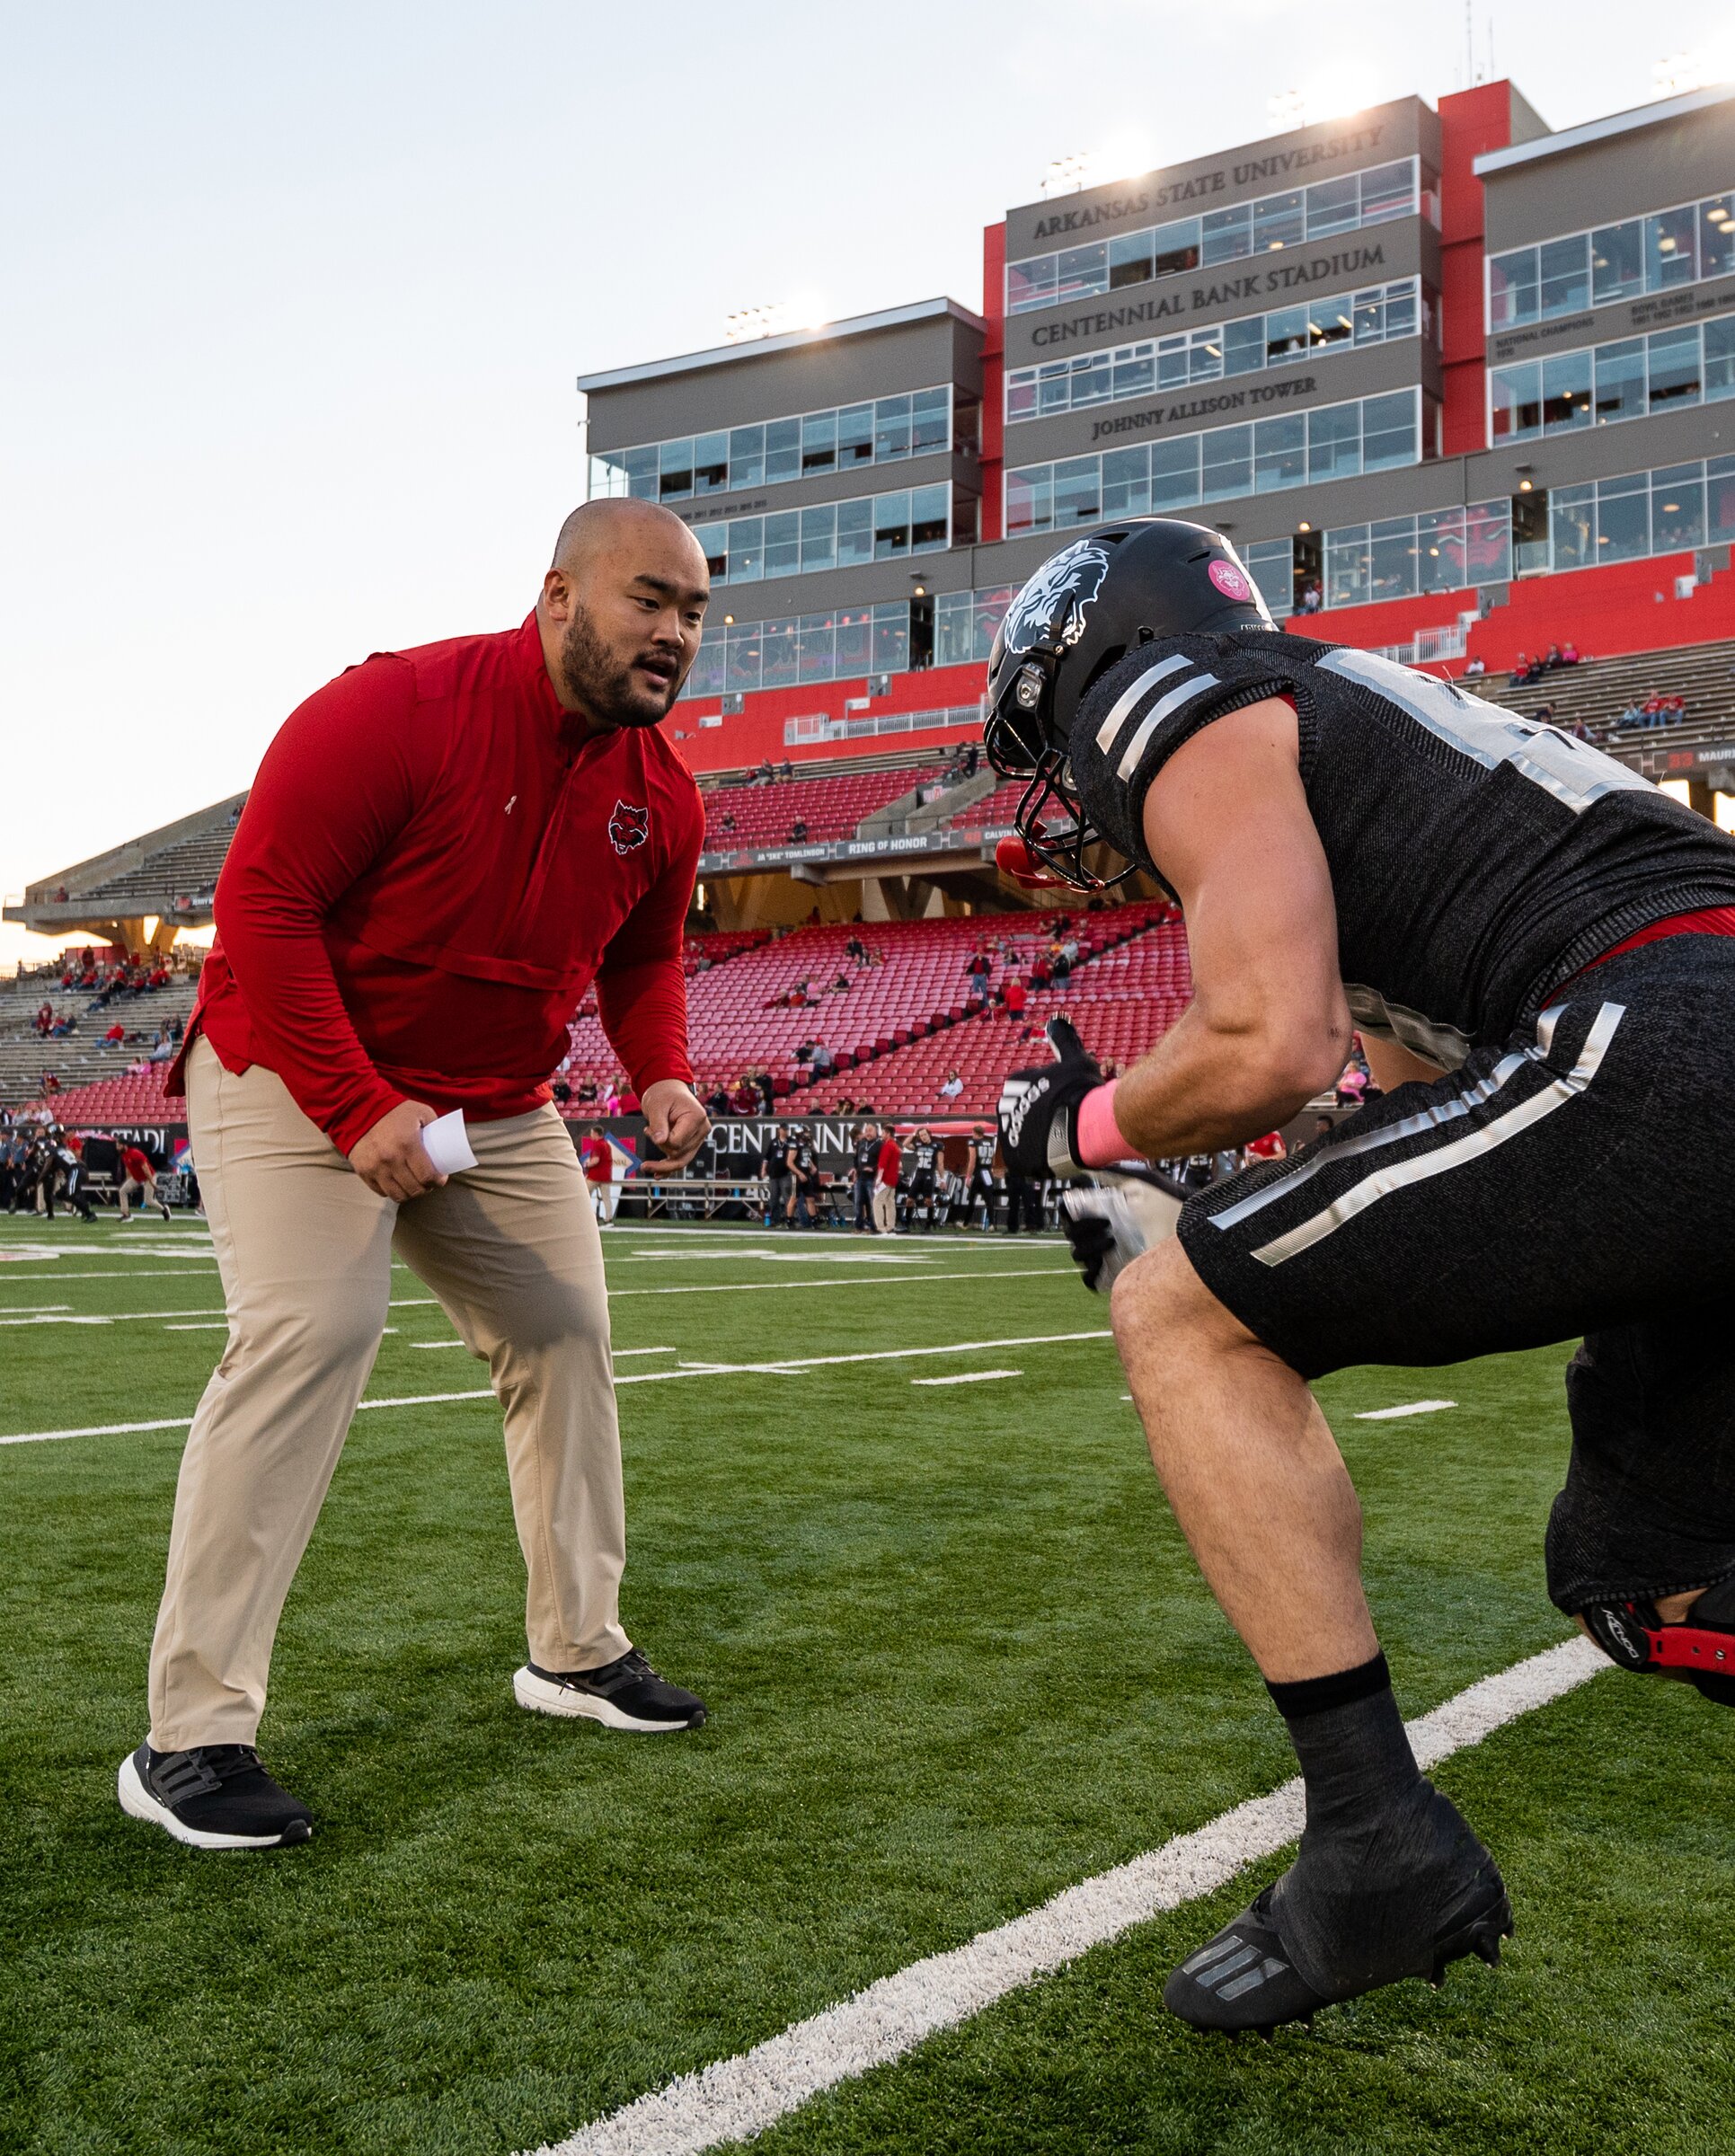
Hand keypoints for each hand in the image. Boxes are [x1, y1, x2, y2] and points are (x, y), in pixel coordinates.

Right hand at [349, 1099, 444, 1201]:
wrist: (359, 1109)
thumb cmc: (393, 1110)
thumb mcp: (420, 1111)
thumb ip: (435, 1124)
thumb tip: (447, 1140)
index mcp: (408, 1144)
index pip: (427, 1175)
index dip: (438, 1182)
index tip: (441, 1179)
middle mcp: (391, 1159)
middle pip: (414, 1189)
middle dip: (426, 1189)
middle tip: (429, 1183)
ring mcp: (375, 1168)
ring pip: (398, 1195)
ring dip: (410, 1194)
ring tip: (415, 1186)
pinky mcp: (363, 1172)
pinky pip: (381, 1192)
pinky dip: (393, 1191)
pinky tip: (399, 1184)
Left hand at [642, 1079, 709, 1167]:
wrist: (668, 1089)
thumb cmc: (663, 1094)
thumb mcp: (657, 1106)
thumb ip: (659, 1124)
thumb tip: (660, 1141)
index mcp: (696, 1117)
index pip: (677, 1142)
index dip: (661, 1141)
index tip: (648, 1130)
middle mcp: (702, 1129)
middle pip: (680, 1153)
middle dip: (660, 1148)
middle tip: (647, 1131)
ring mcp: (699, 1137)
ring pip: (681, 1160)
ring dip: (662, 1159)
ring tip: (646, 1160)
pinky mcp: (693, 1142)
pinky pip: (683, 1159)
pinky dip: (670, 1169)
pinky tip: (658, 1175)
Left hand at [997, 1017, 1101, 1178]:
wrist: (1084, 1126)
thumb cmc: (1081, 1091)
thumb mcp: (1075, 1059)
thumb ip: (1063, 1040)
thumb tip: (1055, 1020)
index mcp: (1014, 1083)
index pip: (1028, 1089)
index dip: (1048, 1096)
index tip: (1062, 1102)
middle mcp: (1005, 1107)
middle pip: (1024, 1111)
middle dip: (1040, 1116)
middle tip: (1062, 1121)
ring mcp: (1008, 1134)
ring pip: (1024, 1135)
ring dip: (1039, 1137)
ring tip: (1060, 1138)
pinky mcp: (1014, 1158)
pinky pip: (1024, 1158)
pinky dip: (1038, 1157)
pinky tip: (1054, 1153)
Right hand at [1062, 1166, 1186, 1293]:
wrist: (1191, 1226)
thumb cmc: (1167, 1202)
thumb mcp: (1142, 1183)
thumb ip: (1117, 1175)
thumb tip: (1091, 1169)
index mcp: (1100, 1211)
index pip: (1070, 1211)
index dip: (1068, 1209)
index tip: (1082, 1206)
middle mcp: (1098, 1233)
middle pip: (1072, 1233)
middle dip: (1082, 1228)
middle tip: (1106, 1223)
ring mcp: (1104, 1255)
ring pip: (1079, 1255)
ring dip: (1089, 1247)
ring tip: (1111, 1239)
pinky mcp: (1112, 1275)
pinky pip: (1090, 1279)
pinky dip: (1090, 1274)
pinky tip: (1104, 1262)